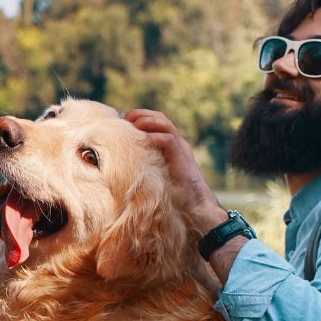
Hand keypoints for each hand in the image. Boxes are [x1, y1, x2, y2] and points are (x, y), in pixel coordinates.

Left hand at [123, 109, 226, 231]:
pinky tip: (144, 139)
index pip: (157, 123)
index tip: (124, 121)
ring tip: (134, 123)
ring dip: (148, 121)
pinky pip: (169, 140)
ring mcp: (181, 149)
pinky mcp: (182, 158)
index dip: (140, 117)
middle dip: (142, 114)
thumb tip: (123, 165)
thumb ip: (147, 166)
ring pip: (166, 125)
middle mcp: (178, 144)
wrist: (197, 206)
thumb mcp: (157, 176)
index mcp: (172, 146)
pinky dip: (155, 137)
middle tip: (126, 117)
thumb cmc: (175, 196)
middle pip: (161, 118)